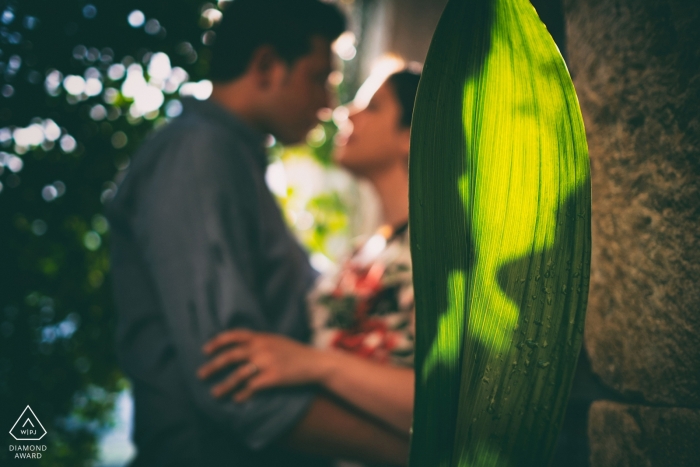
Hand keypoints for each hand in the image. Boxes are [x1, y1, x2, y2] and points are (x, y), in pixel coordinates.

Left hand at [197, 330, 326, 401]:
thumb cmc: (294, 352)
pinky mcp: (274, 377)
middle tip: (200, 375)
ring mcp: (267, 362)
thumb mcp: (275, 340)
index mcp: (261, 337)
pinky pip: (252, 387)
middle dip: (213, 366)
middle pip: (231, 356)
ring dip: (224, 385)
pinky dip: (243, 394)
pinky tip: (237, 399)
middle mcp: (262, 348)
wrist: (315, 363)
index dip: (217, 342)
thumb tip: (239, 346)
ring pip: (239, 374)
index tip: (205, 350)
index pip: (234, 335)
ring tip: (214, 394)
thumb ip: (258, 341)